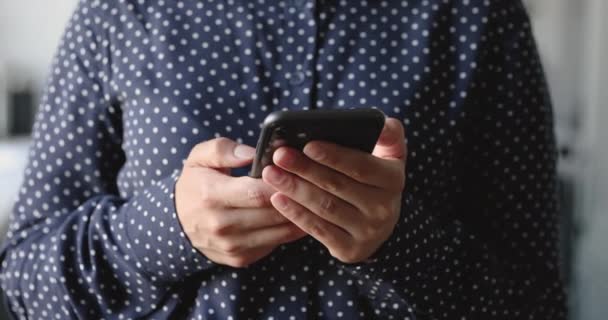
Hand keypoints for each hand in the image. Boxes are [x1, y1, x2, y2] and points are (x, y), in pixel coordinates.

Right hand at [175, 138, 306, 267]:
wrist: (176, 224)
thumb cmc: (195, 184)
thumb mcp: (199, 158)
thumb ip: (223, 150)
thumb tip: (253, 153)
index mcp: (211, 196)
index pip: (256, 192)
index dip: (281, 182)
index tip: (296, 169)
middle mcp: (222, 225)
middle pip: (272, 213)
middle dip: (297, 197)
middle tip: (314, 182)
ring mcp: (232, 246)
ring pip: (280, 231)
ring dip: (300, 215)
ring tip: (314, 197)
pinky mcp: (241, 258)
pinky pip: (276, 243)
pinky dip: (291, 229)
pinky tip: (301, 214)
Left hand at [262, 118, 405, 263]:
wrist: (378, 221)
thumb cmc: (374, 176)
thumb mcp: (390, 154)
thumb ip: (388, 133)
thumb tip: (381, 123)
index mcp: (393, 179)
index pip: (361, 166)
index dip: (334, 156)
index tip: (308, 145)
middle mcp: (385, 208)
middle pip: (337, 186)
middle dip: (305, 169)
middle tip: (279, 156)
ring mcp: (368, 232)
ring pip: (325, 207)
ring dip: (295, 189)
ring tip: (271, 174)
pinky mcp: (350, 250)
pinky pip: (318, 230)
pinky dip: (296, 214)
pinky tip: (278, 198)